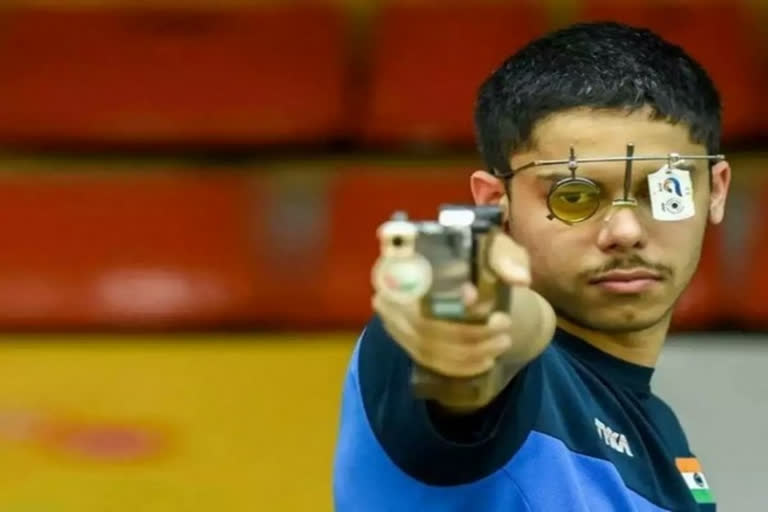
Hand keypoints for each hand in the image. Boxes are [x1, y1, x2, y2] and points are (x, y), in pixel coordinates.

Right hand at [372, 232, 531, 377]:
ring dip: (469, 351)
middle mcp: (388, 289)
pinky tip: (485, 360)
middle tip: (503, 325)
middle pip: (420, 321)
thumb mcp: (495, 248)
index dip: (434, 292)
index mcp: (402, 257)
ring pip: (427, 345)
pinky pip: (429, 361)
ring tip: (503, 342)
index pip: (406, 280)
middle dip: (467, 330)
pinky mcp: (404, 341)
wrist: (469, 274)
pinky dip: (459, 365)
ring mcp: (393, 319)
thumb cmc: (478, 255)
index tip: (475, 294)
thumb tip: (519, 278)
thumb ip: (505, 257)